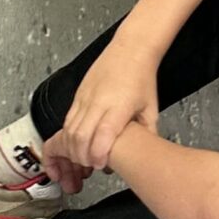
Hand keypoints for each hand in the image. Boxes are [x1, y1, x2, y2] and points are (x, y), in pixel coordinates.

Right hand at [59, 36, 160, 175]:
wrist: (130, 49)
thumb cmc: (141, 77)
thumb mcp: (151, 109)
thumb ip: (147, 134)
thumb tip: (146, 156)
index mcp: (120, 105)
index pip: (104, 133)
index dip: (98, 152)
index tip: (100, 166)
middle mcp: (99, 101)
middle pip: (80, 134)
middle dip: (81, 157)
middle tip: (88, 169)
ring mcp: (85, 98)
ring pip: (69, 129)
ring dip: (72, 149)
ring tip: (81, 161)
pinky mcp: (78, 97)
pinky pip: (67, 121)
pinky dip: (69, 137)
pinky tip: (76, 146)